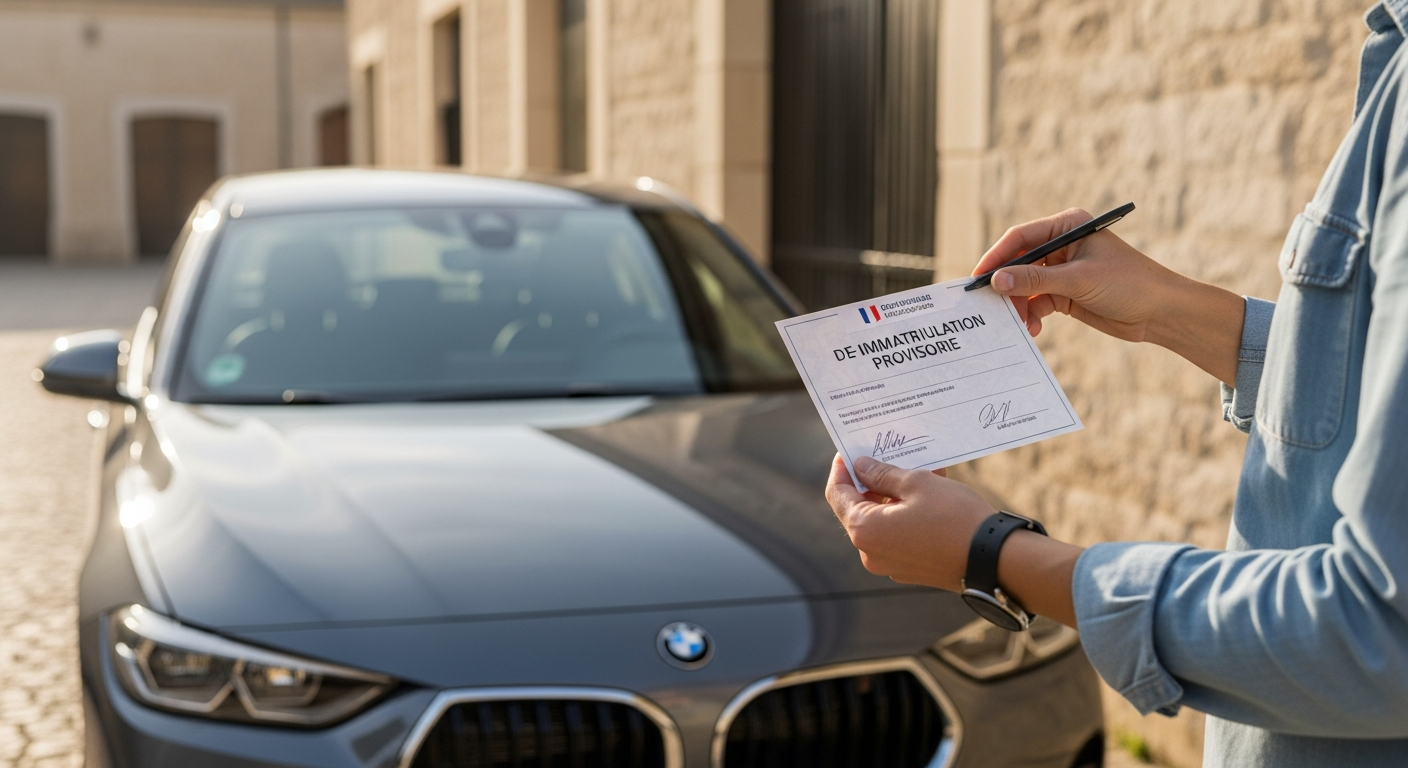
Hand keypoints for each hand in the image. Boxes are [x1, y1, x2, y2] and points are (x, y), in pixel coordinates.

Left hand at [826, 454, 1083, 626]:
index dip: (842, 469)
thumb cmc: (954, 518)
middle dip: (873, 481)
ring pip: (883, 520)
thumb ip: (882, 474)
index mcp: (864, 530)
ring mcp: (890, 564)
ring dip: (895, 495)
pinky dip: (907, 513)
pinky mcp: (910, 568)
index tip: (850, 451)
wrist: (994, 559)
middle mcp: (870, 552)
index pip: (837, 494)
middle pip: (858, 508)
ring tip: (919, 470)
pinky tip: (930, 492)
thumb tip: (861, 467)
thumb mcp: (916, 483)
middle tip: (888, 456)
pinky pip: (899, 534)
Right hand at [974, 208, 1183, 339]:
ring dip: (1019, 306)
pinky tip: (1033, 329)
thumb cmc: (1129, 283)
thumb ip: (1035, 280)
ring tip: (1019, 324)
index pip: (1020, 238)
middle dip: (1007, 287)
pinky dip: (1032, 316)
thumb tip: (997, 281)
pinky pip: (1037, 303)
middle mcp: (1062, 245)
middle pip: (1019, 263)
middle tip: (994, 308)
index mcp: (1067, 227)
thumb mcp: (1078, 280)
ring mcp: (1063, 270)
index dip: (997, 257)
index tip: (979, 278)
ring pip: (1026, 287)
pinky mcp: (1066, 293)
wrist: (1161, 312)